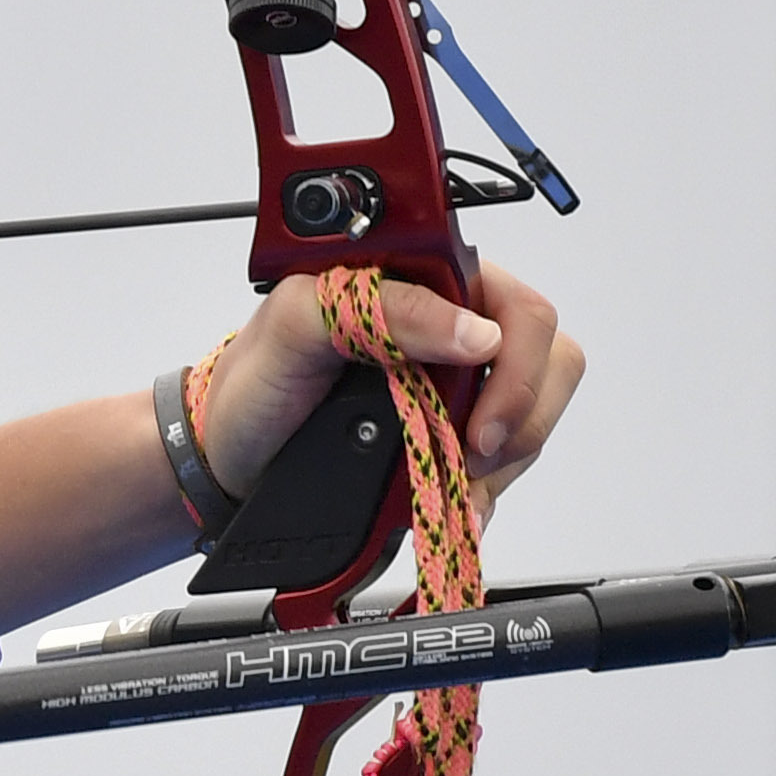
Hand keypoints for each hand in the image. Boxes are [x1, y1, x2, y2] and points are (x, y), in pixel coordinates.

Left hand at [187, 257, 582, 513]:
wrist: (229, 454)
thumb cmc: (253, 381)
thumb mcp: (295, 326)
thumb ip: (379, 309)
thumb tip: (472, 330)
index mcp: (423, 278)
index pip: (520, 307)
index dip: (516, 367)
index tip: (477, 423)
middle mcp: (451, 324)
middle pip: (546, 362)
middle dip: (515, 421)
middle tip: (463, 455)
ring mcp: (458, 381)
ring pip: (533, 417)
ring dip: (499, 461)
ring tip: (444, 477)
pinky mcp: (454, 430)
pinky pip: (507, 460)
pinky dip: (485, 488)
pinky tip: (448, 497)